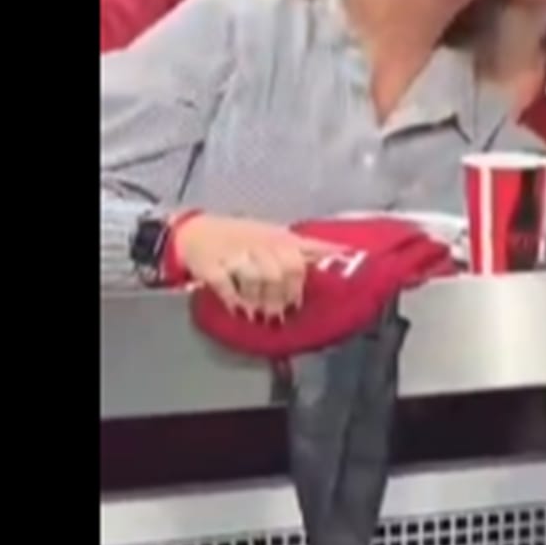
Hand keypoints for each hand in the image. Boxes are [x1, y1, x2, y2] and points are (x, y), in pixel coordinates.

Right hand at [172, 215, 347, 318]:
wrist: (194, 230)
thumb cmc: (240, 236)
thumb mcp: (273, 237)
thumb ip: (304, 249)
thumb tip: (343, 255)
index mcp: (279, 238)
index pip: (310, 245)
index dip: (331, 253)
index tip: (351, 259)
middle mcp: (260, 243)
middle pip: (286, 268)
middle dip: (287, 293)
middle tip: (283, 311)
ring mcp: (236, 253)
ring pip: (261, 278)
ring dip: (262, 300)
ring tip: (261, 314)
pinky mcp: (212, 266)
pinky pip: (228, 285)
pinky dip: (235, 300)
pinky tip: (240, 309)